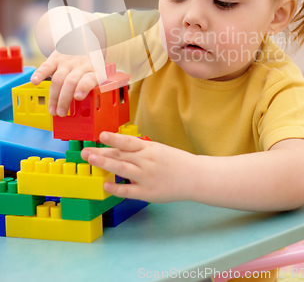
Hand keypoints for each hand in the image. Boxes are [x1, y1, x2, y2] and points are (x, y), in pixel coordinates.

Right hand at [30, 50, 97, 116]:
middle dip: (64, 99)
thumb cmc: (90, 64)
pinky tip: (34, 82)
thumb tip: (85, 110)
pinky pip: (47, 66)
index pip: (89, 79)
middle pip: (71, 82)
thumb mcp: (97, 73)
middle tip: (60, 113)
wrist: (84, 39)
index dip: (83, 87)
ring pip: (58, 79)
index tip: (78, 97)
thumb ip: (91, 87)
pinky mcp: (55, 58)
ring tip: (52, 110)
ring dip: (54, 96)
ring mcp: (67, 62)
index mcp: (94, 71)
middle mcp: (81, 65)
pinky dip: (39, 74)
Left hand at [81, 132, 195, 202]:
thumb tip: (116, 149)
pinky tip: (105, 185)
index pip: (128, 142)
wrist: (194, 177)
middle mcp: (147, 161)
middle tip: (85, 152)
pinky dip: (116, 188)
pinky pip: (128, 190)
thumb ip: (139, 150)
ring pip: (122, 170)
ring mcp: (147, 177)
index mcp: (149, 148)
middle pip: (120, 155)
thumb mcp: (158, 149)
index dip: (114, 138)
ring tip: (91, 161)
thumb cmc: (174, 161)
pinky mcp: (148, 193)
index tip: (100, 135)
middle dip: (101, 153)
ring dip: (105, 165)